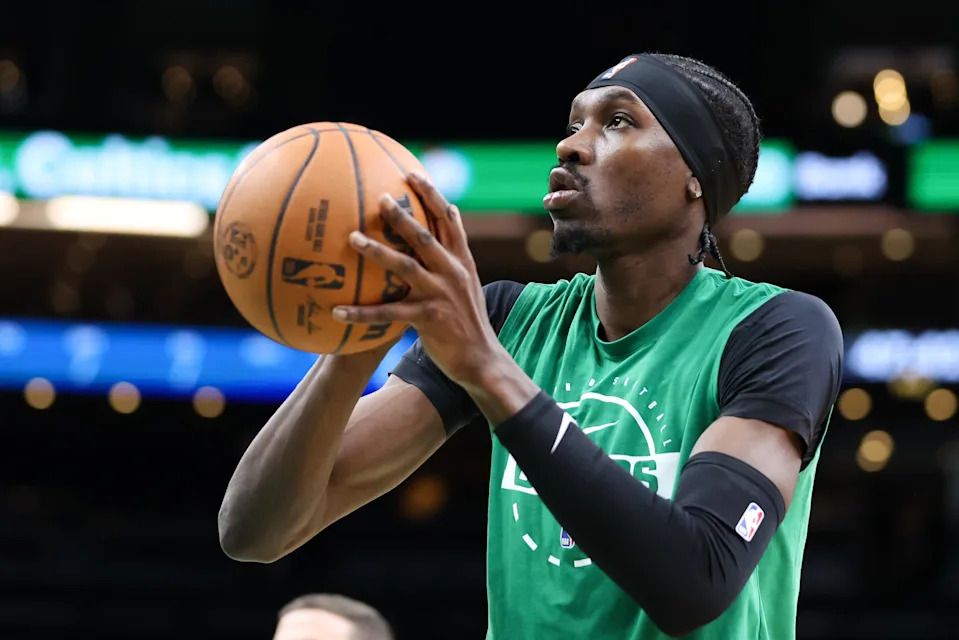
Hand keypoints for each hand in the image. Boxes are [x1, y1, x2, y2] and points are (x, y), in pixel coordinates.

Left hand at [331, 172, 501, 386]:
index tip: (413, 173)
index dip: (431, 195)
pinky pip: (389, 313)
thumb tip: (446, 223)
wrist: (481, 358)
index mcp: (462, 261)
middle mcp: (452, 272)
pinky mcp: (428, 318)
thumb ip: (454, 255)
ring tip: (352, 238)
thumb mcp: (468, 283)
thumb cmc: (468, 321)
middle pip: (425, 236)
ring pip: (405, 267)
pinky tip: (337, 311)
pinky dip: (362, 313)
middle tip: (380, 198)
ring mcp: (440, 294)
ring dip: (377, 251)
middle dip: (402, 216)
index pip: (448, 220)